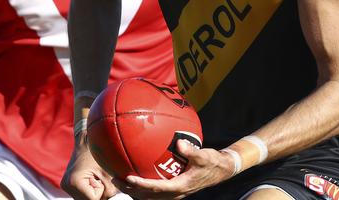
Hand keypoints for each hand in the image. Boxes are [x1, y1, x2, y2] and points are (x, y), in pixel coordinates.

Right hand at [61, 137, 120, 199]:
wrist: (88, 140)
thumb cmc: (100, 153)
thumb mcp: (108, 174)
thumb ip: (108, 192)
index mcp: (74, 182)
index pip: (92, 199)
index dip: (100, 189)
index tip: (98, 175)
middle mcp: (66, 185)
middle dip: (96, 192)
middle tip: (96, 175)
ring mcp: (65, 185)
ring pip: (84, 198)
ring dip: (92, 191)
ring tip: (92, 175)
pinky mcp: (67, 184)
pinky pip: (81, 194)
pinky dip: (88, 189)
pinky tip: (89, 177)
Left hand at [113, 140, 234, 198]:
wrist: (222, 169)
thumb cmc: (213, 161)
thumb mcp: (204, 155)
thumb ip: (191, 151)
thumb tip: (180, 143)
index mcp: (181, 186)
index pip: (156, 188)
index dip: (141, 185)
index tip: (128, 177)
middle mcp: (176, 192)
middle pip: (148, 196)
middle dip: (131, 189)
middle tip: (116, 180)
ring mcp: (175, 192)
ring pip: (151, 196)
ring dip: (135, 189)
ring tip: (120, 179)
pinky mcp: (175, 187)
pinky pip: (156, 189)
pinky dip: (144, 185)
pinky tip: (137, 173)